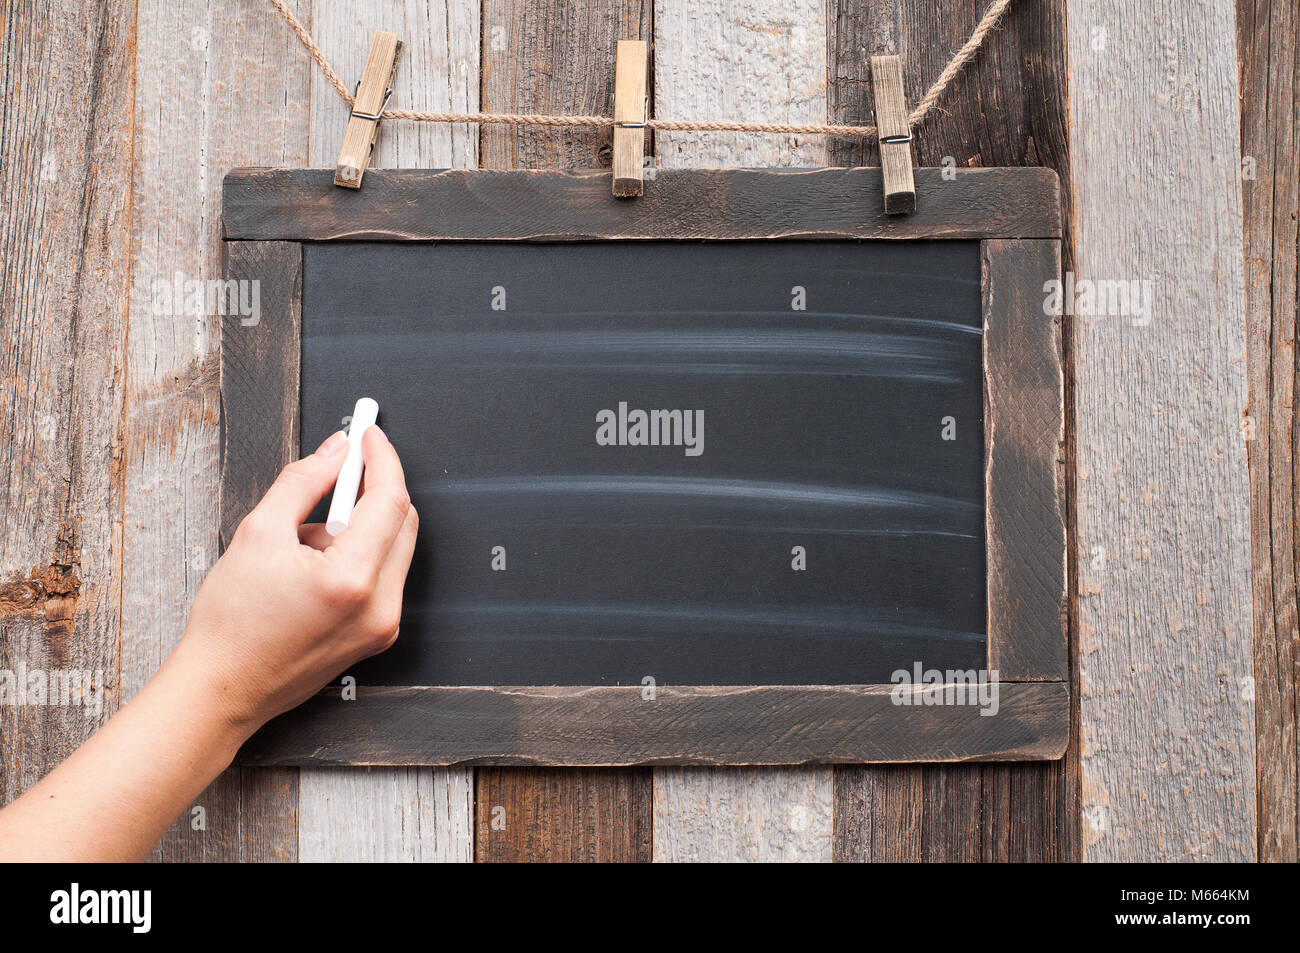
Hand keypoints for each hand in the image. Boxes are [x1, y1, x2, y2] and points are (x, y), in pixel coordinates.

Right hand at [168, 426, 418, 737]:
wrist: (223, 689)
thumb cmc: (231, 624)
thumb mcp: (257, 534)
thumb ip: (303, 483)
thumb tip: (336, 451)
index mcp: (352, 580)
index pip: (390, 500)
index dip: (382, 459)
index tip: (369, 434)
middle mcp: (380, 606)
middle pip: (401, 522)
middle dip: (372, 489)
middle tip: (338, 471)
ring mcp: (383, 625)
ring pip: (393, 548)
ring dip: (360, 527)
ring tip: (302, 544)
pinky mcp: (378, 635)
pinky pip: (383, 576)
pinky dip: (357, 557)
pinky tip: (312, 568)